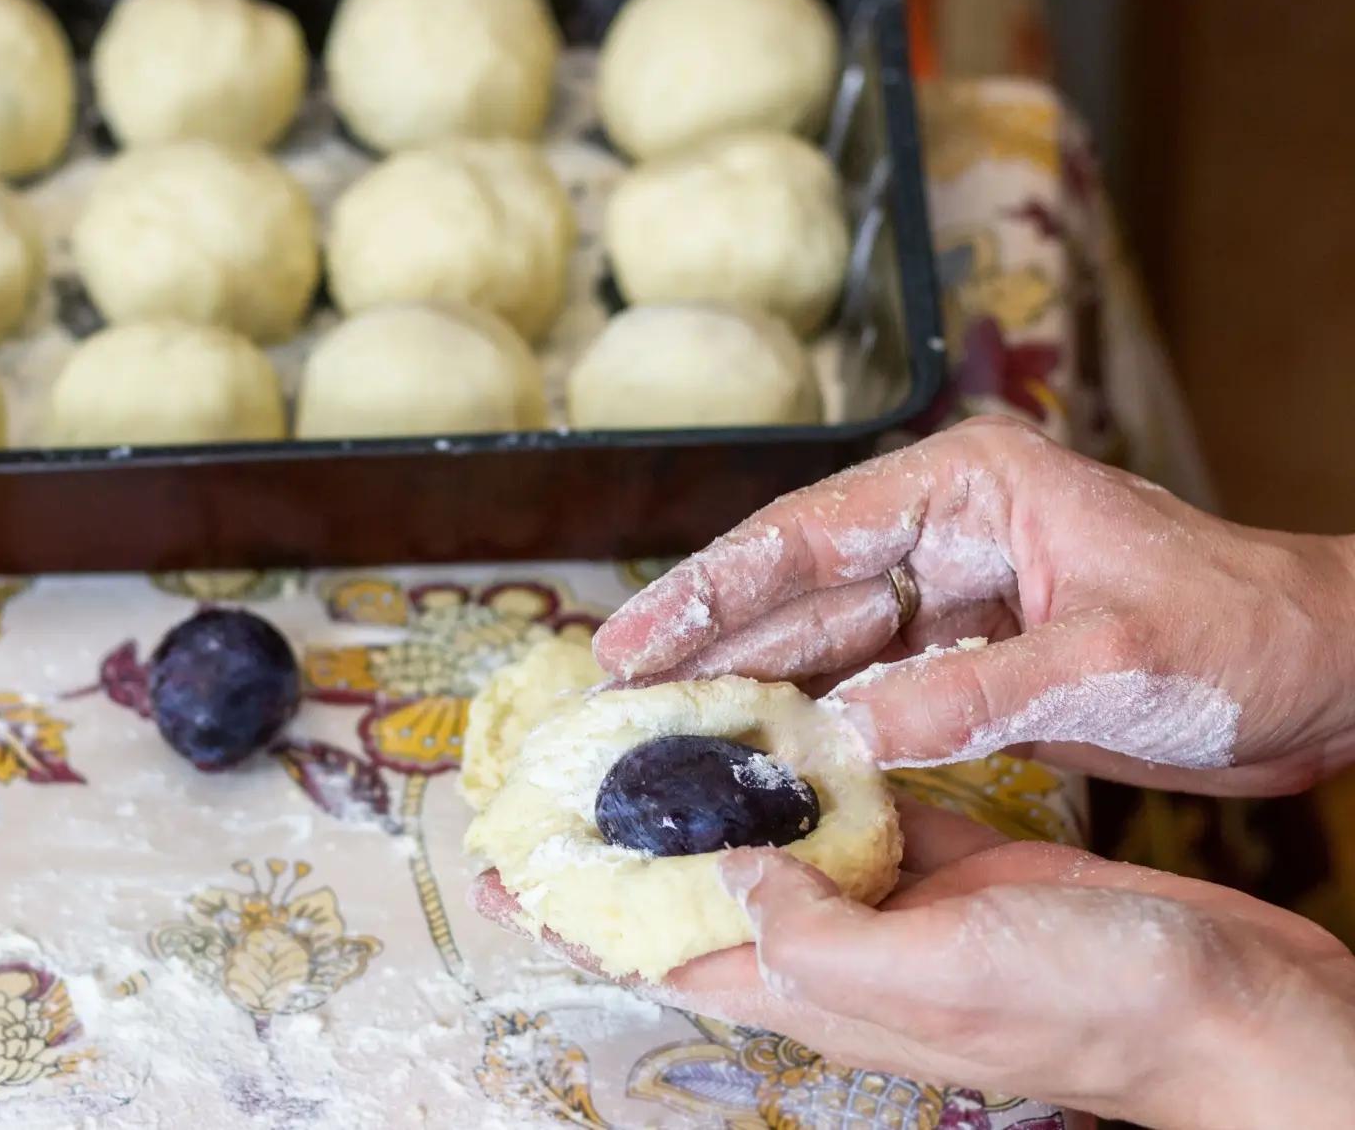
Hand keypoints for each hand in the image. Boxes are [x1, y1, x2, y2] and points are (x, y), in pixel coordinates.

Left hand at [473, 804, 1354, 1128]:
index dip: (567, 912)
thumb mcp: (937, 976)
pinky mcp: (946, 857)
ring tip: (640, 725)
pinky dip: (809, 759)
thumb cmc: (1093, 1004)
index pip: (653, 951)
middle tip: (554, 770)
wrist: (1225, 999)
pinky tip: (776, 711)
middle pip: (691, 888)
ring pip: (767, 834)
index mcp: (813, 987)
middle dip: (618, 836)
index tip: (490, 865)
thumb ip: (813, 934)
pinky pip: (852, 802)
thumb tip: (718, 880)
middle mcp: (833, 945)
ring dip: (704, 786)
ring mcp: (889, 900)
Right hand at [592, 415, 1354, 794]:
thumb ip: (973, 694)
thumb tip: (844, 735)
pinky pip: (869, 690)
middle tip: (611, 699)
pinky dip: (812, 723)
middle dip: (704, 643)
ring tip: (655, 733)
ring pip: (821, 643)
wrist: (1331, 678)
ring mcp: (954, 599)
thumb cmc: (1245, 635)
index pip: (806, 534)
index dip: (707, 590)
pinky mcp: (971, 660)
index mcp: (966, 488)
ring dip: (744, 688)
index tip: (628, 642)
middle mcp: (945, 534)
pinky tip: (753, 756)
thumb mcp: (1112, 662)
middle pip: (794, 589)